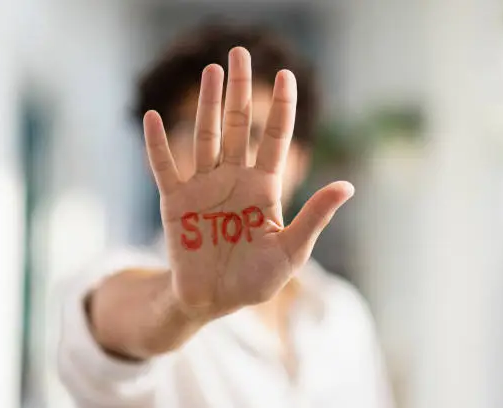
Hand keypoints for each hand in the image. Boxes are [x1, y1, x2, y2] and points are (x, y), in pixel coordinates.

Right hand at [143, 47, 353, 319]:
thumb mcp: (290, 252)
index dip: (282, 107)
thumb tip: (348, 186)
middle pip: (239, 125)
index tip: (286, 74)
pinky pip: (164, 167)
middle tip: (239, 53)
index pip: (275, 138)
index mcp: (264, 188)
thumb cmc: (254, 280)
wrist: (212, 300)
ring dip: (208, 104)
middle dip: (241, 90)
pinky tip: (155, 118)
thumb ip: (314, 217)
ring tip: (212, 71)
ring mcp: (204, 187)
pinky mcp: (175, 201)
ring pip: (206, 136)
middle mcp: (234, 179)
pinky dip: (158, 144)